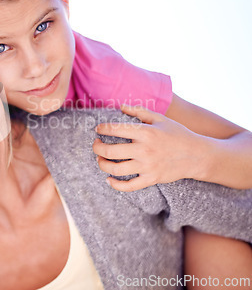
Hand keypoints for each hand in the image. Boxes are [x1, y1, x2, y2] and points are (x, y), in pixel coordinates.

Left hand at [93, 105, 207, 191]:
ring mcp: (148, 166)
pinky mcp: (151, 179)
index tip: (98, 129)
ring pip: (116, 169)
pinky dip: (115, 184)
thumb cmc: (177, 134)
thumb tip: (121, 106)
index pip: (115, 130)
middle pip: (110, 151)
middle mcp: (144, 150)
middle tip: (95, 144)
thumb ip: (139, 111)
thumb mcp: (160, 118)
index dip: (102, 129)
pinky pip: (129, 186)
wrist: (198, 155)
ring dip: (102, 164)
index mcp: (146, 132)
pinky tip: (109, 179)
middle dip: (97, 147)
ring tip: (100, 159)